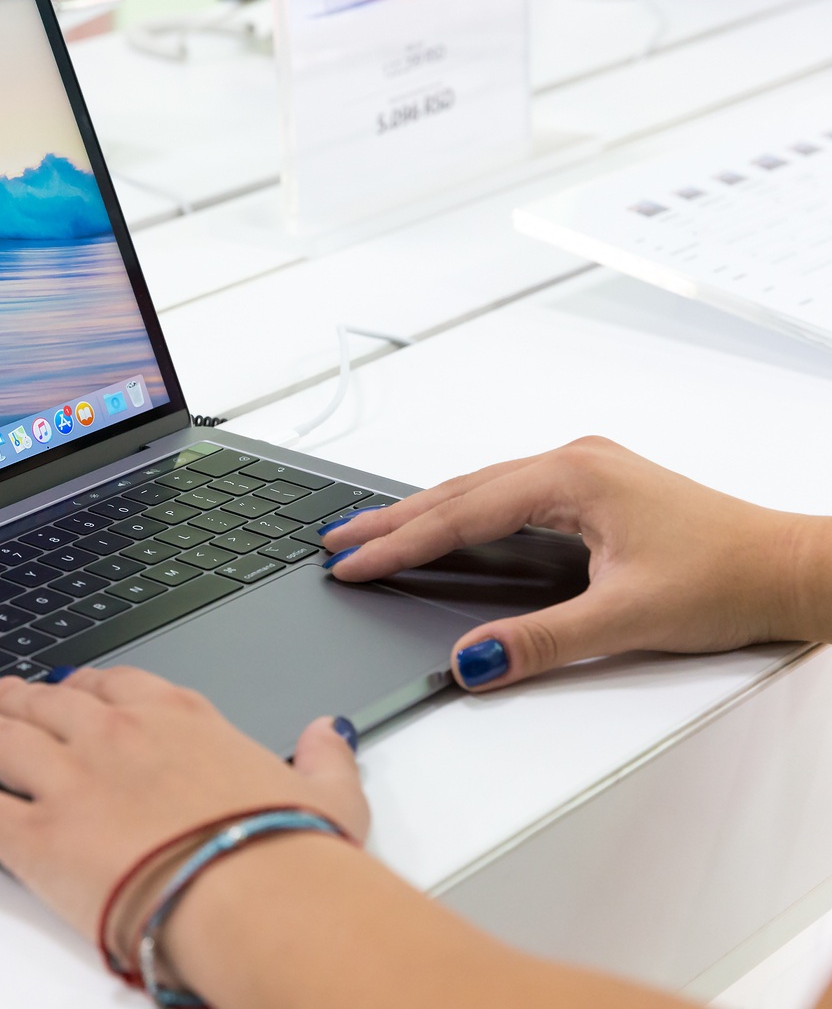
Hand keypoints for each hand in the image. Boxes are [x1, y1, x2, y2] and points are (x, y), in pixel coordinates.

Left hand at [0, 666, 366, 955]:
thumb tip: (329, 734)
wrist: (258, 892)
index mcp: (180, 721)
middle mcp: (116, 736)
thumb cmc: (289, 853)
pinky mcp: (34, 833)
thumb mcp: (327, 796)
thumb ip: (321, 758)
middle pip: (47, 702)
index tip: (75, 689)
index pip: (120, 686)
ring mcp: (70, 779)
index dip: (87, 687)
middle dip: (14, 695)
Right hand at [322, 436, 820, 690]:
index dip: (398, 545)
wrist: (794, 568)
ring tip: (369, 533)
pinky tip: (441, 523)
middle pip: (458, 491)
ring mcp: (584, 470)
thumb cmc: (729, 579)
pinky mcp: (594, 486)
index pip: (460, 514)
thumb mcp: (626, 620)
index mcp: (572, 478)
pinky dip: (460, 510)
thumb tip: (471, 659)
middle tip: (334, 541)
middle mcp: (572, 462)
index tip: (350, 564)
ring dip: (421, 512)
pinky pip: (504, 491)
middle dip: (391, 519)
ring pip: (478, 488)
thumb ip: (541, 642)